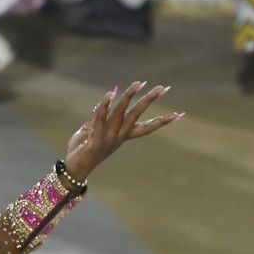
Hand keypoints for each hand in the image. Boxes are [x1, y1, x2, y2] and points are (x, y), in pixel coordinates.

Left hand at [63, 82, 181, 182]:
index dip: (162, 121)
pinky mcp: (95, 142)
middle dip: (149, 101)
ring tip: (138, 84)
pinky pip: (100, 120)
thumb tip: (109, 97)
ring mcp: (108, 139)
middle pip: (136, 115)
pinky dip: (104, 107)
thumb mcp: (92, 130)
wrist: (74, 169)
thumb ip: (98, 116)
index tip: (179, 115)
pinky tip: (109, 95)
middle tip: (163, 88)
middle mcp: (118, 137)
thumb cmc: (83, 149)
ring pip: (120, 114)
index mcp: (122, 136)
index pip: (146, 128)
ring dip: (129, 97)